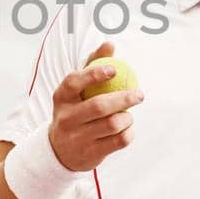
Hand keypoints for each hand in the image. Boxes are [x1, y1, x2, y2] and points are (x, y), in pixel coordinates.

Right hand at [47, 42, 143, 172]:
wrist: (60, 150)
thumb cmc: (75, 110)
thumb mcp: (77, 90)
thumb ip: (92, 65)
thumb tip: (109, 44)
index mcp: (61, 98)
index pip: (74, 82)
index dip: (93, 74)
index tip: (114, 69)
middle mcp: (66, 118)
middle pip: (99, 106)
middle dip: (124, 98)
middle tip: (139, 94)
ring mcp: (77, 138)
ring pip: (112, 124)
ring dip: (127, 118)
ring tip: (129, 115)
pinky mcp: (90, 154)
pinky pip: (118, 141)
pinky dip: (129, 133)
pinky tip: (127, 128)